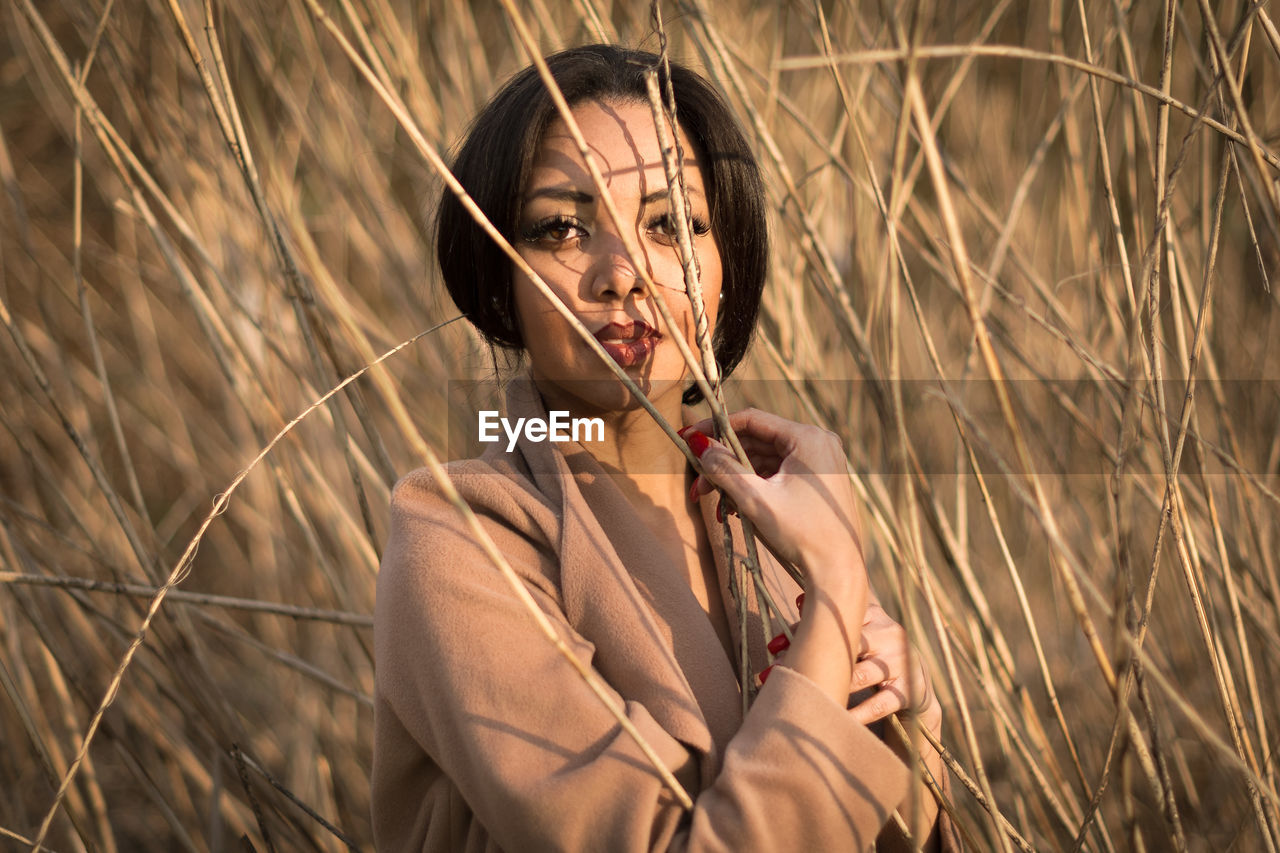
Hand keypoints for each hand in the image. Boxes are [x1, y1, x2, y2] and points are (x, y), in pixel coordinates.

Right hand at [681, 409, 864, 590]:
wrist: (837, 571)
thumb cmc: (802, 534)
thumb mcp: (756, 499)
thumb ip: (724, 468)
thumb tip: (696, 444)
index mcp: (808, 438)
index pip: (752, 420)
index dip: (715, 428)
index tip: (689, 438)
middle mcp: (818, 442)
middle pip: (757, 441)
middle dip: (724, 462)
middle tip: (698, 484)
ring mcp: (820, 460)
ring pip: (765, 459)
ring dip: (738, 478)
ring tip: (717, 503)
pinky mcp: (818, 479)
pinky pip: (778, 473)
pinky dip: (756, 486)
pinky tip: (736, 506)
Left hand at [765, 597, 940, 732]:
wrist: (919, 689)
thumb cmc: (876, 658)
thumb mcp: (860, 638)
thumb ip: (831, 624)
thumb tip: (792, 611)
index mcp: (874, 616)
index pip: (837, 618)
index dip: (805, 629)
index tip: (775, 645)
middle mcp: (890, 634)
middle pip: (846, 644)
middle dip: (812, 657)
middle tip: (777, 670)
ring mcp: (902, 662)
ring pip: (860, 675)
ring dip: (829, 686)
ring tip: (801, 696)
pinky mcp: (910, 690)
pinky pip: (880, 704)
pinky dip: (857, 714)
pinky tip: (835, 719)